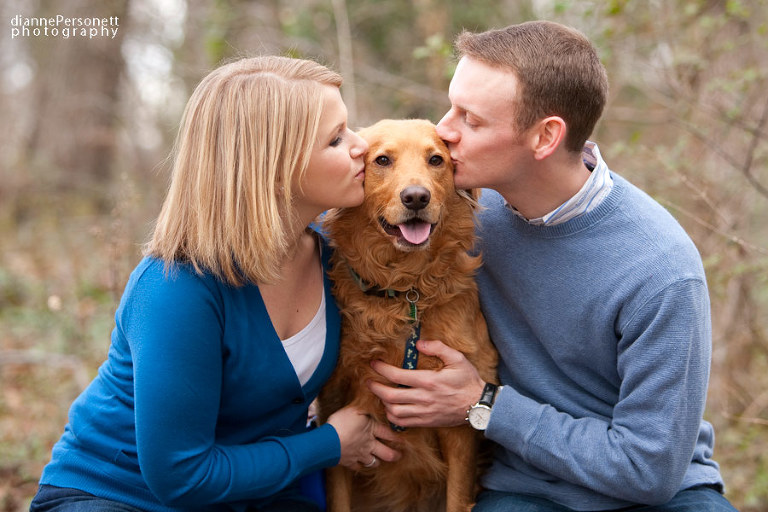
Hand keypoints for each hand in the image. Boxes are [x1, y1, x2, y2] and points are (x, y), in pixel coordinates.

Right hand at [326, 405, 400, 469]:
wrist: (328, 441)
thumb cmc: (341, 422)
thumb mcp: (354, 409)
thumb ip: (364, 407)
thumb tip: (374, 398)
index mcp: (372, 429)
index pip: (389, 434)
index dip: (398, 437)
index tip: (404, 440)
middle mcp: (369, 444)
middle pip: (387, 453)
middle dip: (394, 455)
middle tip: (399, 455)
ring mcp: (360, 454)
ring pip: (373, 462)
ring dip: (377, 461)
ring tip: (379, 460)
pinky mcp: (349, 461)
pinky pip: (357, 467)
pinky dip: (359, 466)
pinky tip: (359, 464)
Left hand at [367, 339, 485, 427]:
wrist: (478, 406)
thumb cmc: (468, 381)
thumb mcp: (457, 359)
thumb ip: (438, 348)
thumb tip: (419, 344)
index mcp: (428, 381)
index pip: (397, 376)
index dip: (382, 369)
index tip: (374, 364)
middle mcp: (423, 398)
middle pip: (390, 396)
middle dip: (375, 388)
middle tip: (368, 381)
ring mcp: (424, 412)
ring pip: (393, 411)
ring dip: (383, 403)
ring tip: (380, 394)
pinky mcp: (426, 422)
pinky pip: (403, 423)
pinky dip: (393, 416)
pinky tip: (392, 408)